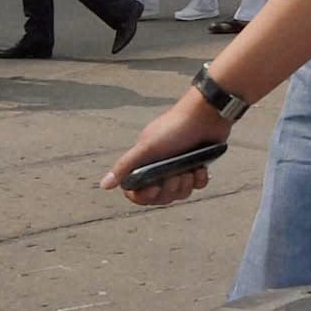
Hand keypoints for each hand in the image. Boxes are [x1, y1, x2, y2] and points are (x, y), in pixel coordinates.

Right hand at [100, 91, 229, 207]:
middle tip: (176, 176)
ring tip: (189, 170)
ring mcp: (179, 166)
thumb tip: (104, 185)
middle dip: (169, 190)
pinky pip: (196, 185)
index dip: (144, 196)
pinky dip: (199, 179)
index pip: (137, 191)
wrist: (206, 114)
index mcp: (144, 163)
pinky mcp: (197, 166)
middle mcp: (160, 167)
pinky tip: (200, 168)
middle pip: (160, 196)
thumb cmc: (174, 128)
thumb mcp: (146, 147)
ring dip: (185, 185)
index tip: (152, 189)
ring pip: (179, 193)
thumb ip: (125, 166)